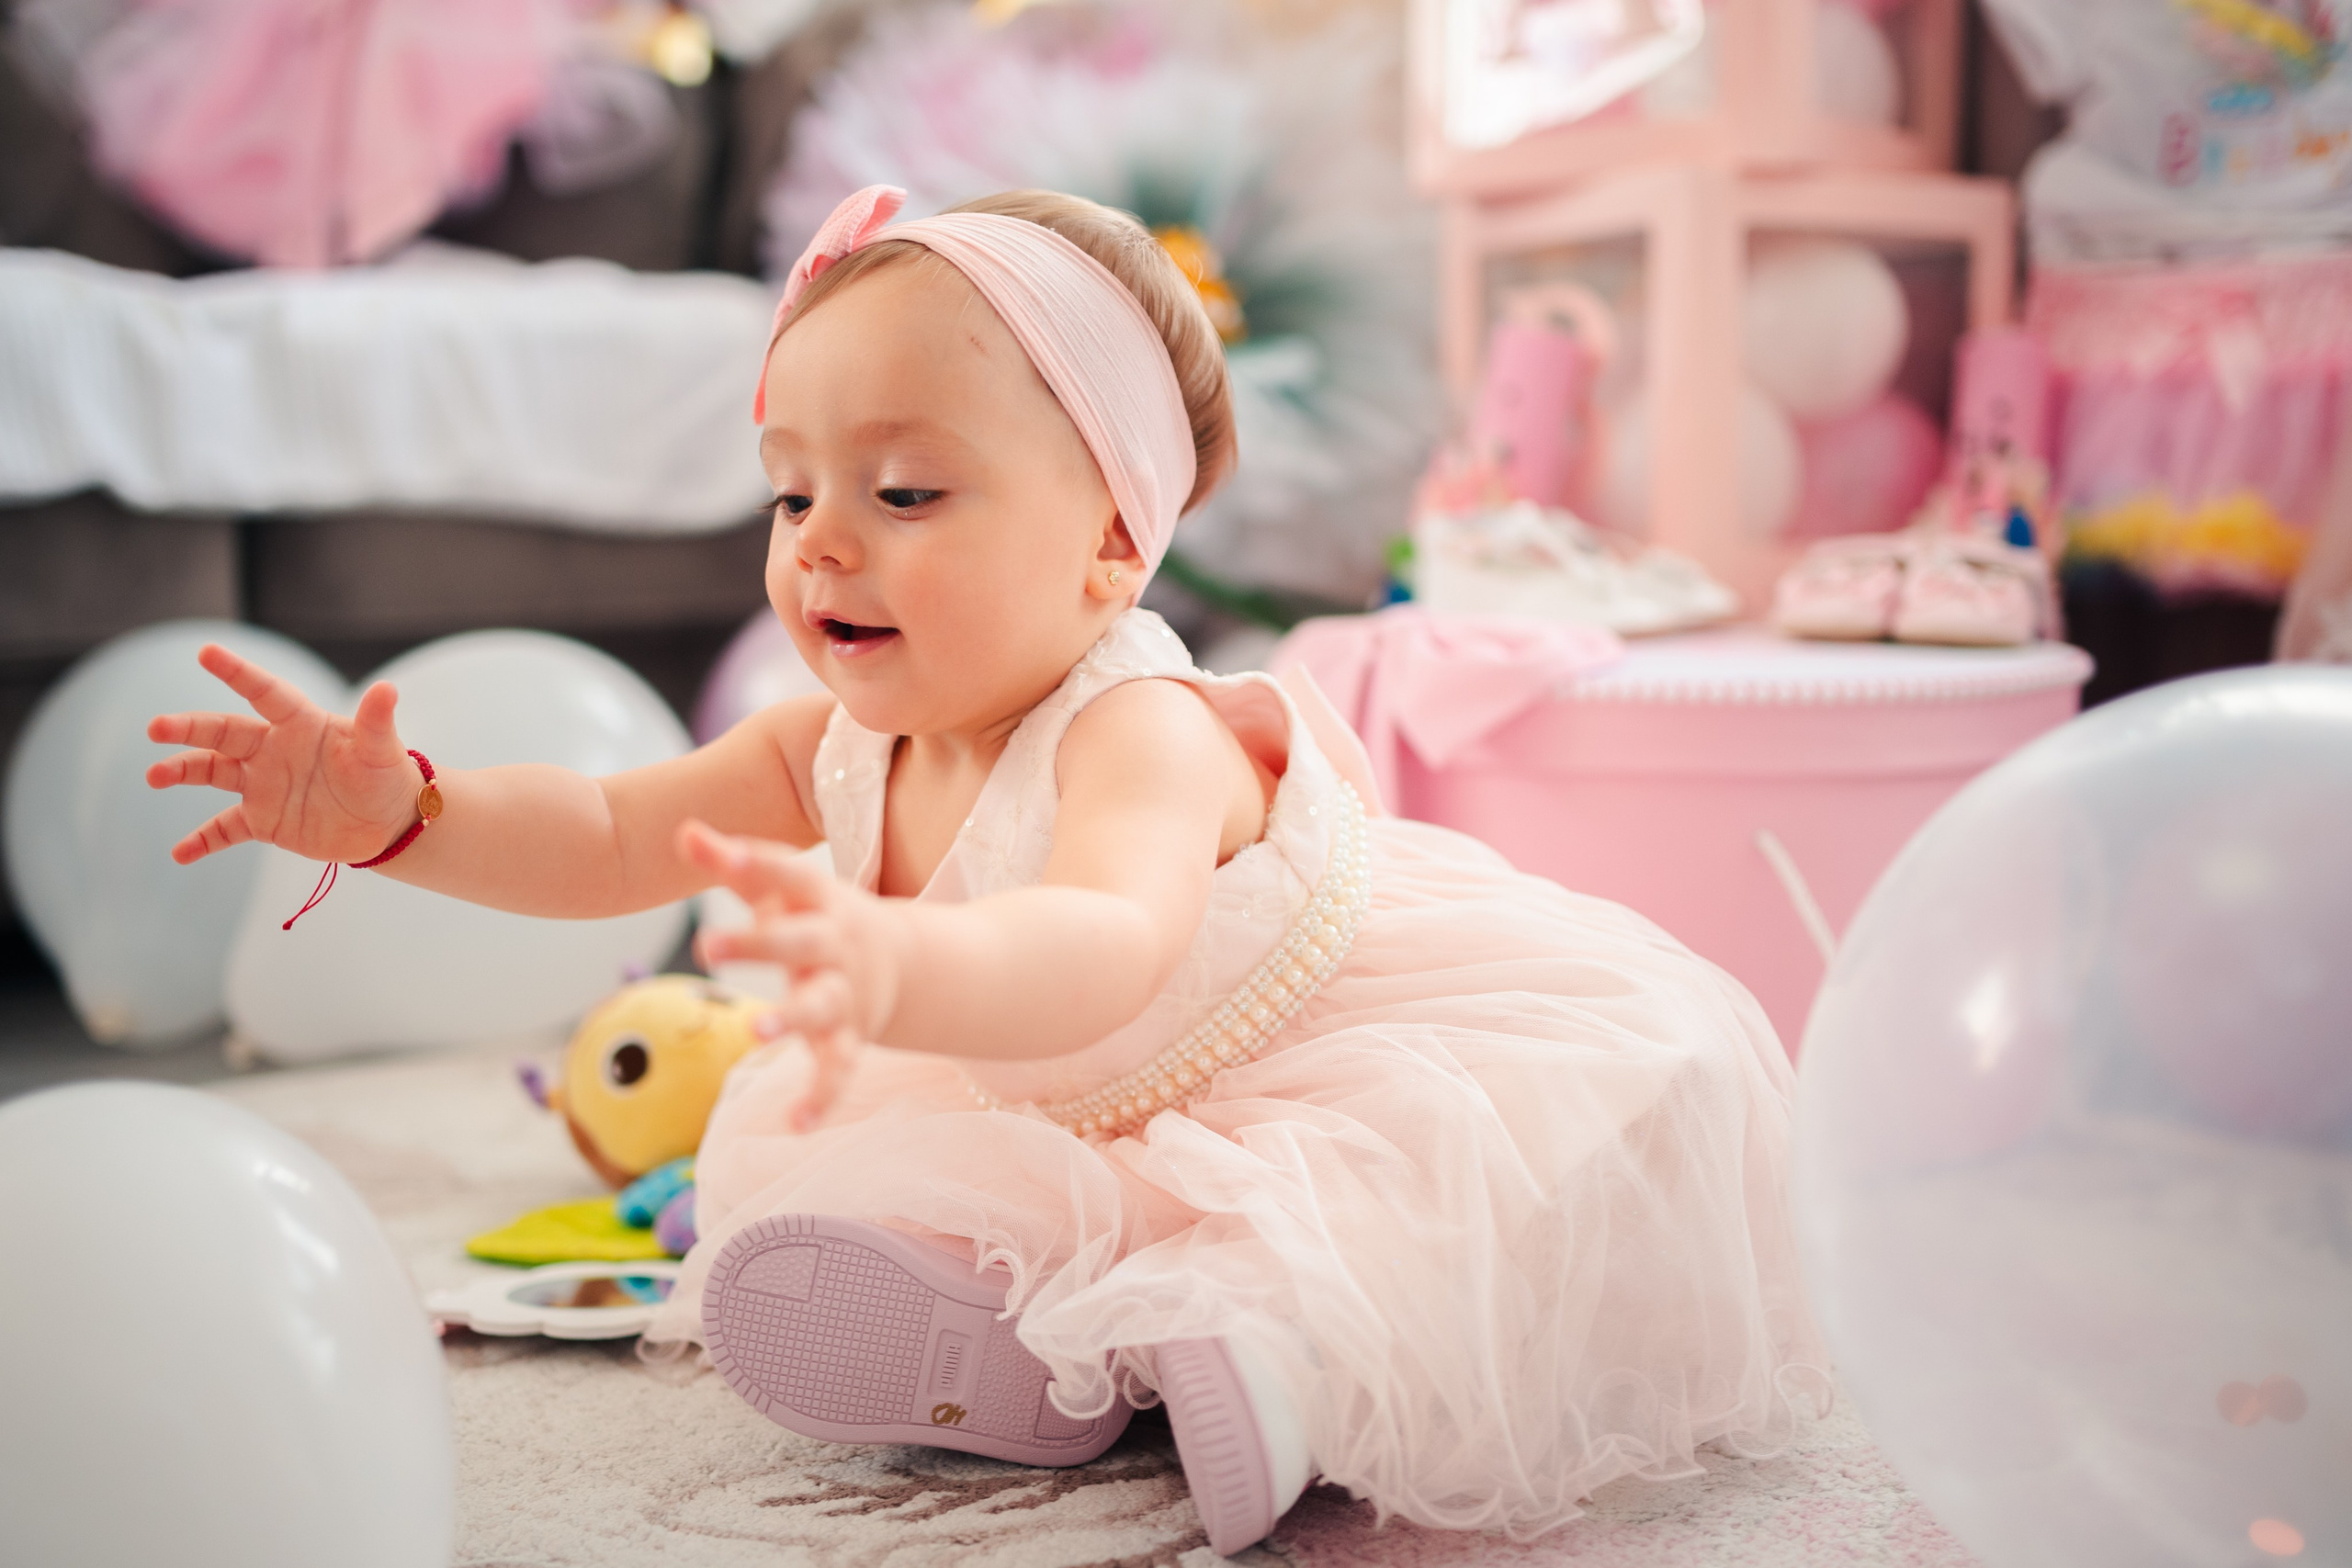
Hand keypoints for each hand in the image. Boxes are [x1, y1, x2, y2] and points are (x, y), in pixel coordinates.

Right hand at [146, 644, 421, 865]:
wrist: (388, 823)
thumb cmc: (386, 777)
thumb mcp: (382, 750)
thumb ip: (377, 720)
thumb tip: (387, 688)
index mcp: (300, 724)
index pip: (264, 693)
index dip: (238, 672)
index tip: (207, 652)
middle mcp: (273, 750)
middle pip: (223, 733)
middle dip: (188, 728)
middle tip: (156, 728)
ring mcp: (264, 785)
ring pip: (213, 773)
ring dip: (182, 772)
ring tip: (155, 776)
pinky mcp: (264, 821)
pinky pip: (225, 829)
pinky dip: (202, 841)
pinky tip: (180, 853)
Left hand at [678, 820, 902, 1131]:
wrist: (899, 960)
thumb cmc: (815, 915)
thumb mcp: (780, 888)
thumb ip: (732, 862)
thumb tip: (682, 829)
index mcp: (818, 900)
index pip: (789, 875)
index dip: (755, 863)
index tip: (719, 854)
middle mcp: (835, 945)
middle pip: (800, 942)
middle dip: (758, 944)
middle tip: (707, 944)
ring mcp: (844, 994)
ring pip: (821, 1007)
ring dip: (791, 1019)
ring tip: (757, 1032)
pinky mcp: (848, 1039)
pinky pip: (838, 1071)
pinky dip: (821, 1098)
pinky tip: (796, 1124)